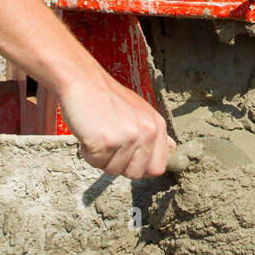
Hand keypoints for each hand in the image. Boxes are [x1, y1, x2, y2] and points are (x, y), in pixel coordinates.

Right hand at [57, 70, 175, 178]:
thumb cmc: (106, 97)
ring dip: (102, 157)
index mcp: (157, 125)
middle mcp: (147, 132)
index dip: (140, 166)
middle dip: (119, 164)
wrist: (82, 81)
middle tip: (110, 140)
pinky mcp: (108, 142)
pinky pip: (96, 163)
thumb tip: (172, 149)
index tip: (127, 155)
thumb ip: (154, 133)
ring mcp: (129, 137)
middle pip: (136, 173)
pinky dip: (88, 152)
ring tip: (99, 132)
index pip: (158, 167)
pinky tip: (90, 132)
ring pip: (114, 171)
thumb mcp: (139, 111)